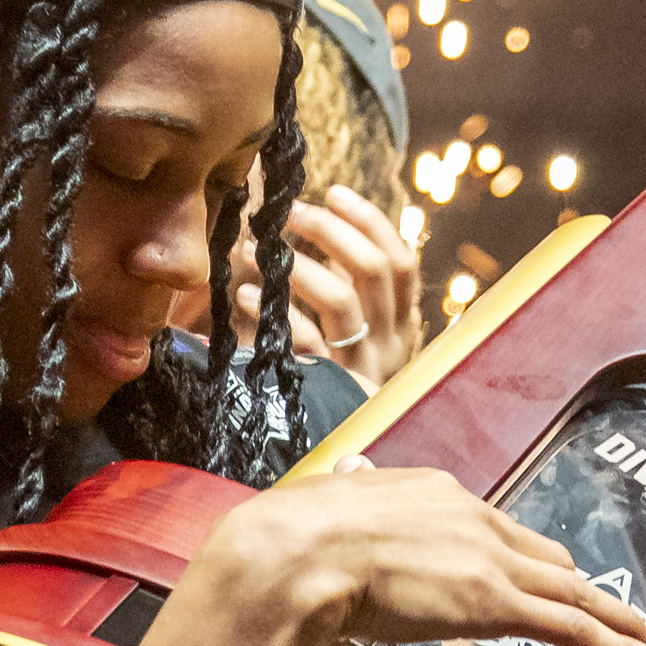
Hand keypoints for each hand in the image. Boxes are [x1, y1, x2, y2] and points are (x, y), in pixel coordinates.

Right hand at [216, 465, 645, 645]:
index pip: (500, 534)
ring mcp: (490, 564)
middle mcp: (475, 521)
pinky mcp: (496, 605)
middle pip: (547, 563)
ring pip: (575, 598)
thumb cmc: (292, 541)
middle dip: (585, 595)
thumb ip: (346, 507)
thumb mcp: (326, 509)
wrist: (293, 556)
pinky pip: (574, 631)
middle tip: (620, 620)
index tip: (547, 583)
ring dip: (621, 627)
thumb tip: (340, 491)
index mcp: (435, 495)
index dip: (528, 565)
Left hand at [232, 186, 423, 387]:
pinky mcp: (330, 391)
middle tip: (289, 211)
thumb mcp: (357, 331)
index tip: (334, 192)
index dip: (371, 222)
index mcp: (402, 322)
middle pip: (374, 270)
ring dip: (297, 266)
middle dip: (330, 230)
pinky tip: (243, 295)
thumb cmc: (341, 378)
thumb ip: (347, 284)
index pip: (401, 260)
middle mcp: (391, 342)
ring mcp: (364, 368)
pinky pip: (302, 344)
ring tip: (257, 248)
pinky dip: (271, 313)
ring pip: (341, 302)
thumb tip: (319, 220)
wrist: (345, 453)